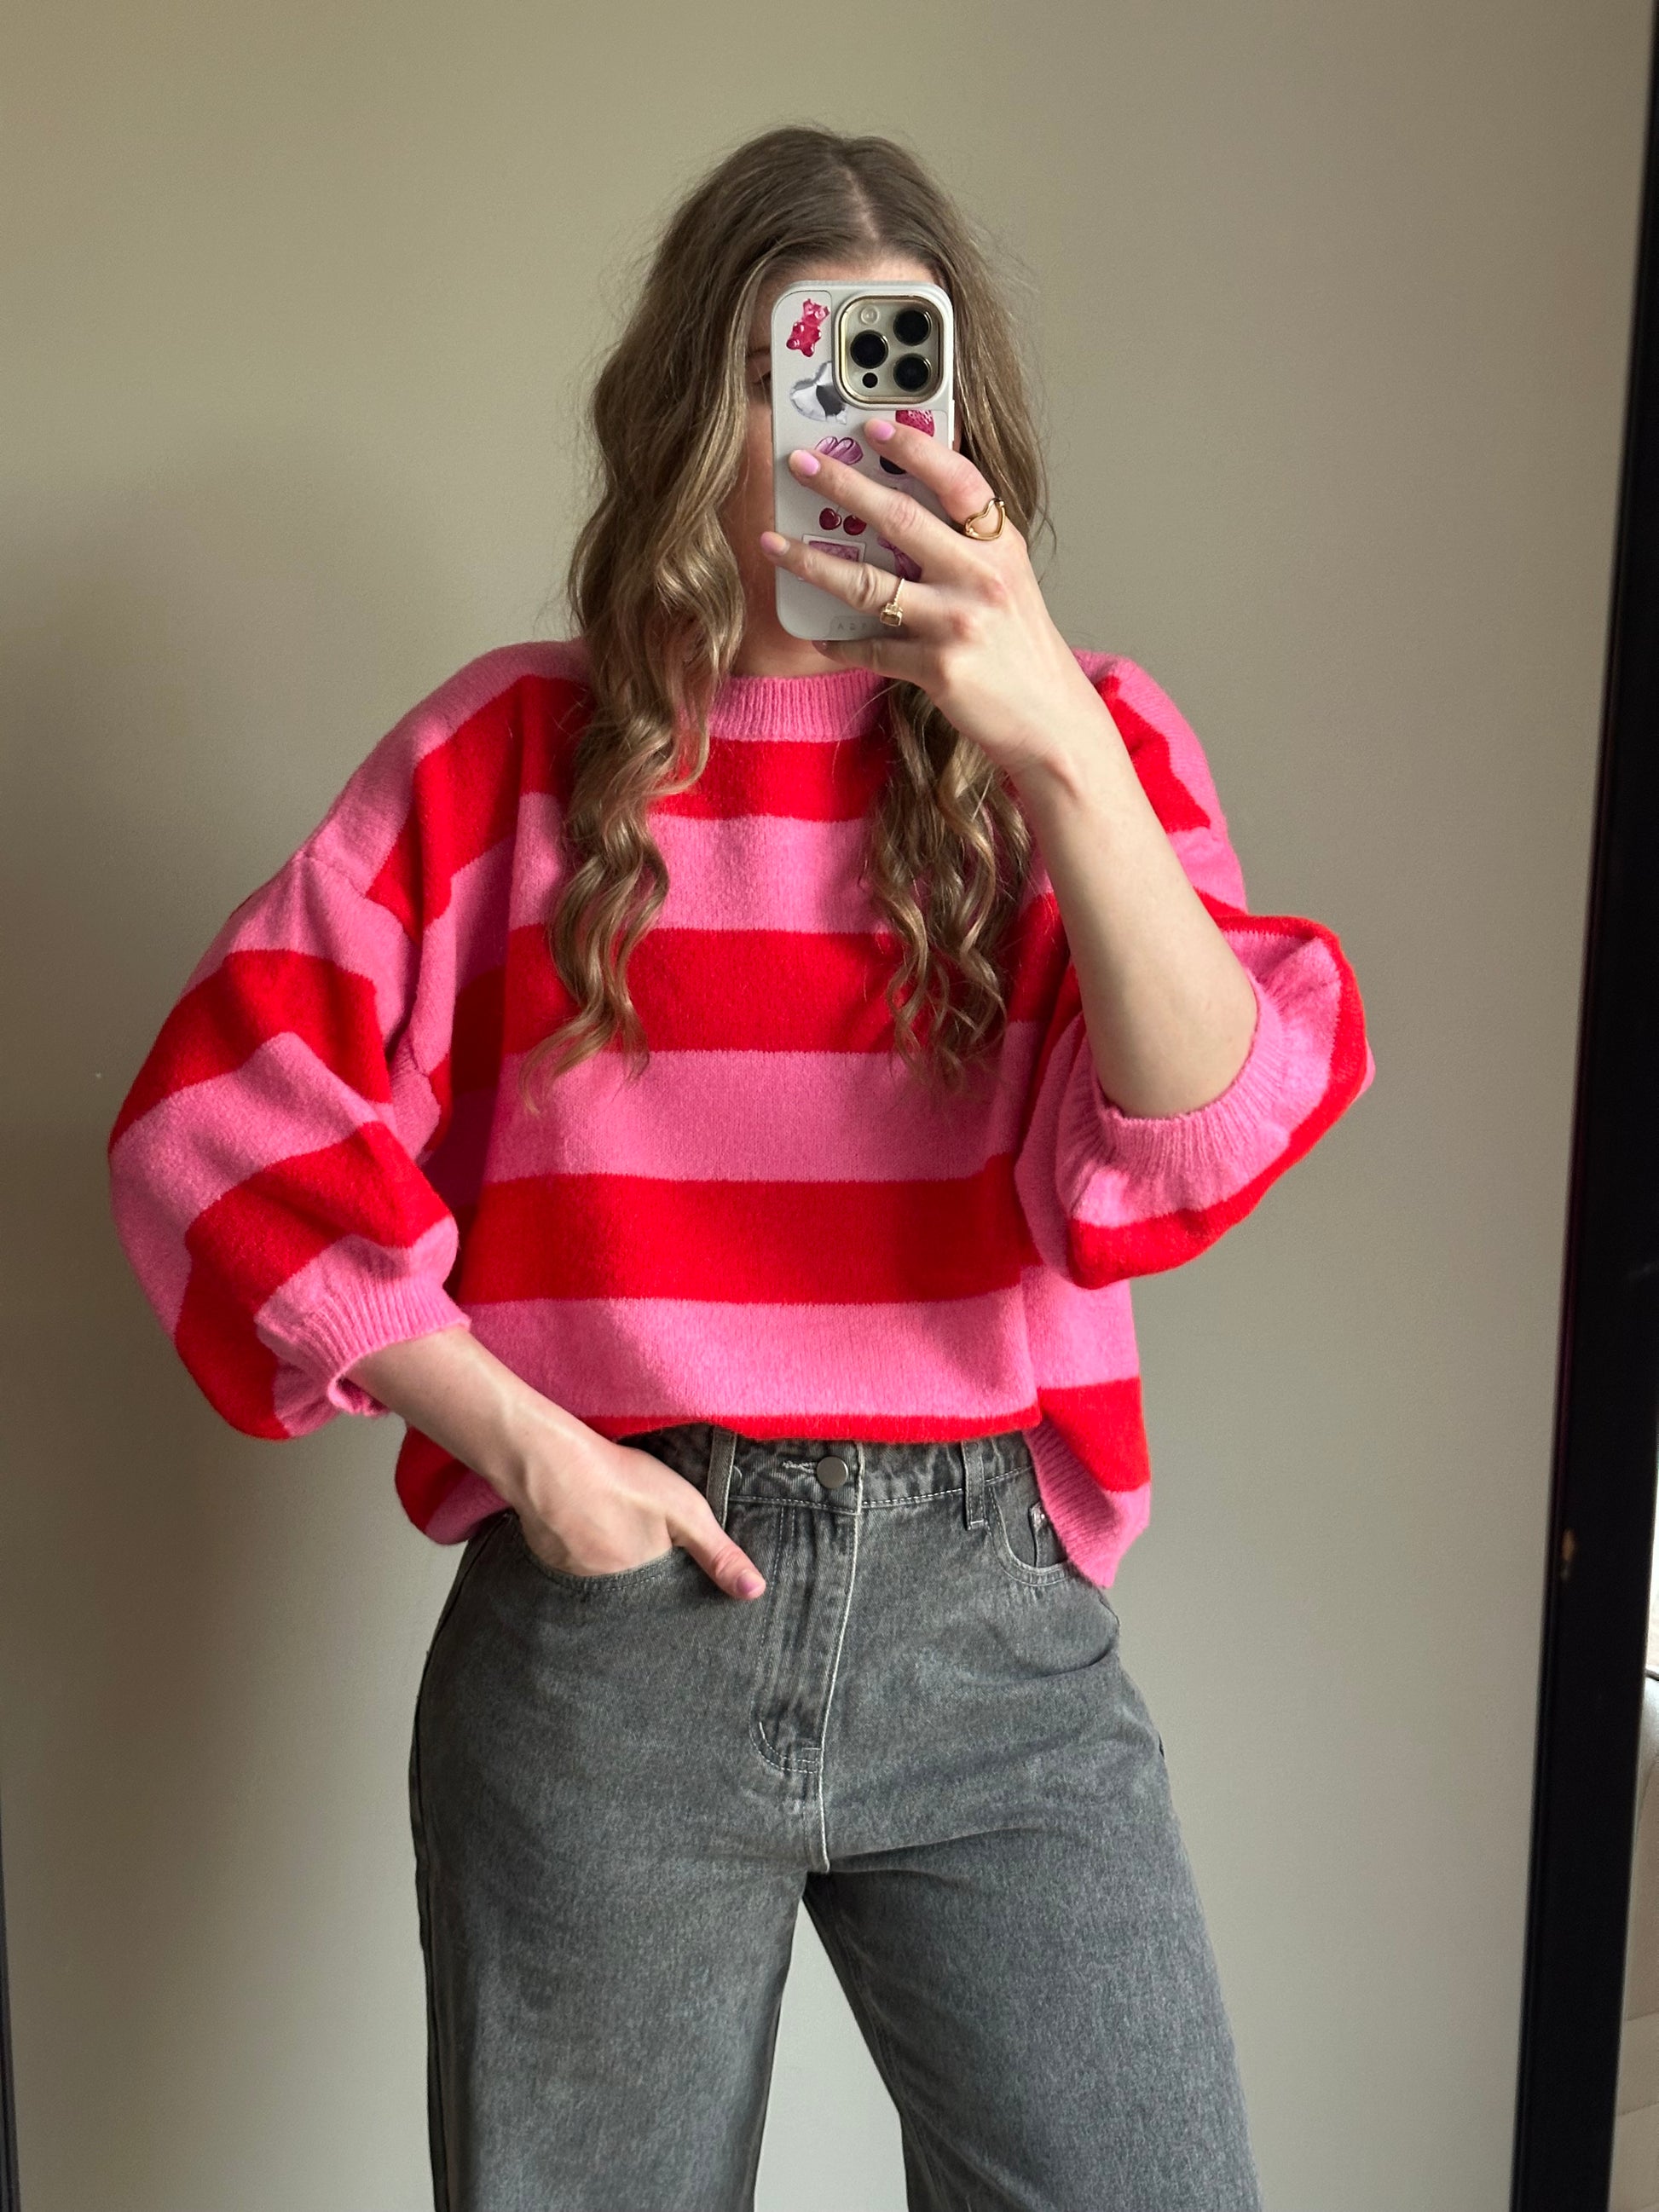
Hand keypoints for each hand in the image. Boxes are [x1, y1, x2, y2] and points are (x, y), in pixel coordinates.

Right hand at [509, 1431, 767, 1599]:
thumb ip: (718, 1553)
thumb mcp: (685, 1511)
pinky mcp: (549, 1562)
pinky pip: (574, 1565)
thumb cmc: (621, 1482)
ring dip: (610, 1559)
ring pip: (604, 1577)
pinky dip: (582, 1549)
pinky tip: (584, 1523)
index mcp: (644, 1583)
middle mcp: (607, 1593)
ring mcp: (573, 1579)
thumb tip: (755, 1592)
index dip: (674, 1579)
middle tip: (637, 1532)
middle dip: (641, 1572)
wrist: (548, 1463)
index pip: (667, 1596)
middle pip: (634, 1588)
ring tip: (612, 1527)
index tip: (675, 1561)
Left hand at [758, 419, 1113, 782]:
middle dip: (843, 486)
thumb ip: (965, 545)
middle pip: (900, 518)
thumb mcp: (1006, 581)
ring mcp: (958, 623)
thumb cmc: (1019, 647)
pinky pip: (872, 649)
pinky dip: (841, 643)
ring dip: (812, 562)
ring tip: (774, 544)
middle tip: (801, 463)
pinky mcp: (938, 669)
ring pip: (869, 583)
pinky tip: (819, 636)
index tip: (873, 426)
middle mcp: (981, 577)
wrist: (1049, 719)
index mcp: (999, 546)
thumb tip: (897, 508)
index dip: (914, 448)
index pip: (957, 480)